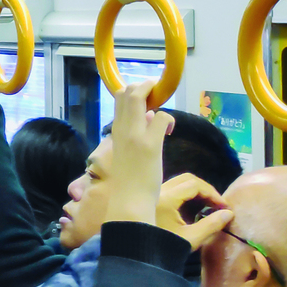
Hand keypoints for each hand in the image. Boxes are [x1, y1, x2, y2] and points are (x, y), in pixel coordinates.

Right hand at [102, 80, 173, 225]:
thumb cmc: (128, 180)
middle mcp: (122, 128)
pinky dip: (169, 120)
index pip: (119, 98)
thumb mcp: (127, 151)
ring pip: (139, 98)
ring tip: (163, 117)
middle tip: (157, 95)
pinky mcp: (150, 143)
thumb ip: (136, 131)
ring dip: (156, 98)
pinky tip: (170, 132)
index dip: (134, 90)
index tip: (147, 96)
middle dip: (144, 86)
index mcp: (116, 131)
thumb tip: (150, 116)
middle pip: (128, 92)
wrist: (128, 200)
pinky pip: (162, 117)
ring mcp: (135, 134)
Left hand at [155, 174, 231, 250]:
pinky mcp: (152, 201)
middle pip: (186, 179)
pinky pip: (171, 190)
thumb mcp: (191, 238)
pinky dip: (184, 196)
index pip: (194, 185)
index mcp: (166, 198)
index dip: (212, 194)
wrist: (139, 256)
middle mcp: (157, 191)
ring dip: (195, 193)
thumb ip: (211, 225)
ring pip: (178, 184)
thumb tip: (228, 214)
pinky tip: (193, 211)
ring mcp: (153, 195)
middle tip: (216, 204)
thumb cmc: (163, 248)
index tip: (224, 206)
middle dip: (204, 190)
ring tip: (207, 208)